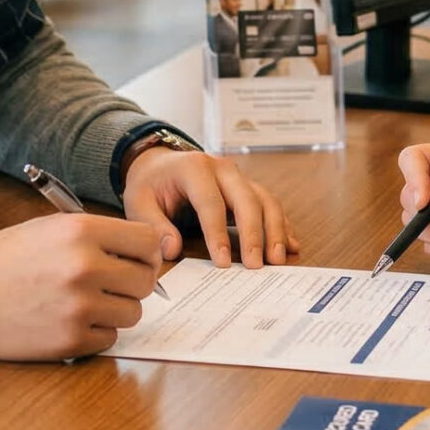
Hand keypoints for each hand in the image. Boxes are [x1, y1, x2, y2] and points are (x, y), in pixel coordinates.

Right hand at [0, 212, 164, 360]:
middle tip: (111, 284)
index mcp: (81, 232)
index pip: (148, 242)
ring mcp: (79, 307)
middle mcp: (85, 267)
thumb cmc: (6, 259)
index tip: (136, 260)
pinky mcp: (71, 340)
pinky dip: (96, 333)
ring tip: (86, 302)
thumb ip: (97, 236)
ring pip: (132, 313)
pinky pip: (110, 339)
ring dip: (115, 310)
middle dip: (132, 283)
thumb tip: (143, 253)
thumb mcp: (50, 228)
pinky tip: (71, 321)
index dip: (146, 253)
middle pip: (145, 280)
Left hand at [121, 147, 298, 267]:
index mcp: (194, 168)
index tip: (224, 263)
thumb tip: (172, 250)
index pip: (210, 203)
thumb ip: (154, 226)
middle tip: (257, 266)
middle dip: (254, 234)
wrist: (159, 164)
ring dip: (275, 230)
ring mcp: (239, 177)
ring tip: (277, 260)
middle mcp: (222, 169)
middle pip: (247, 199)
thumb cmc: (150, 185)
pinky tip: (290, 246)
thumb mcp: (139, 202)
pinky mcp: (248, 188)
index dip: (218, 234)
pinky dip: (282, 226)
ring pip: (266, 200)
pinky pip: (271, 205)